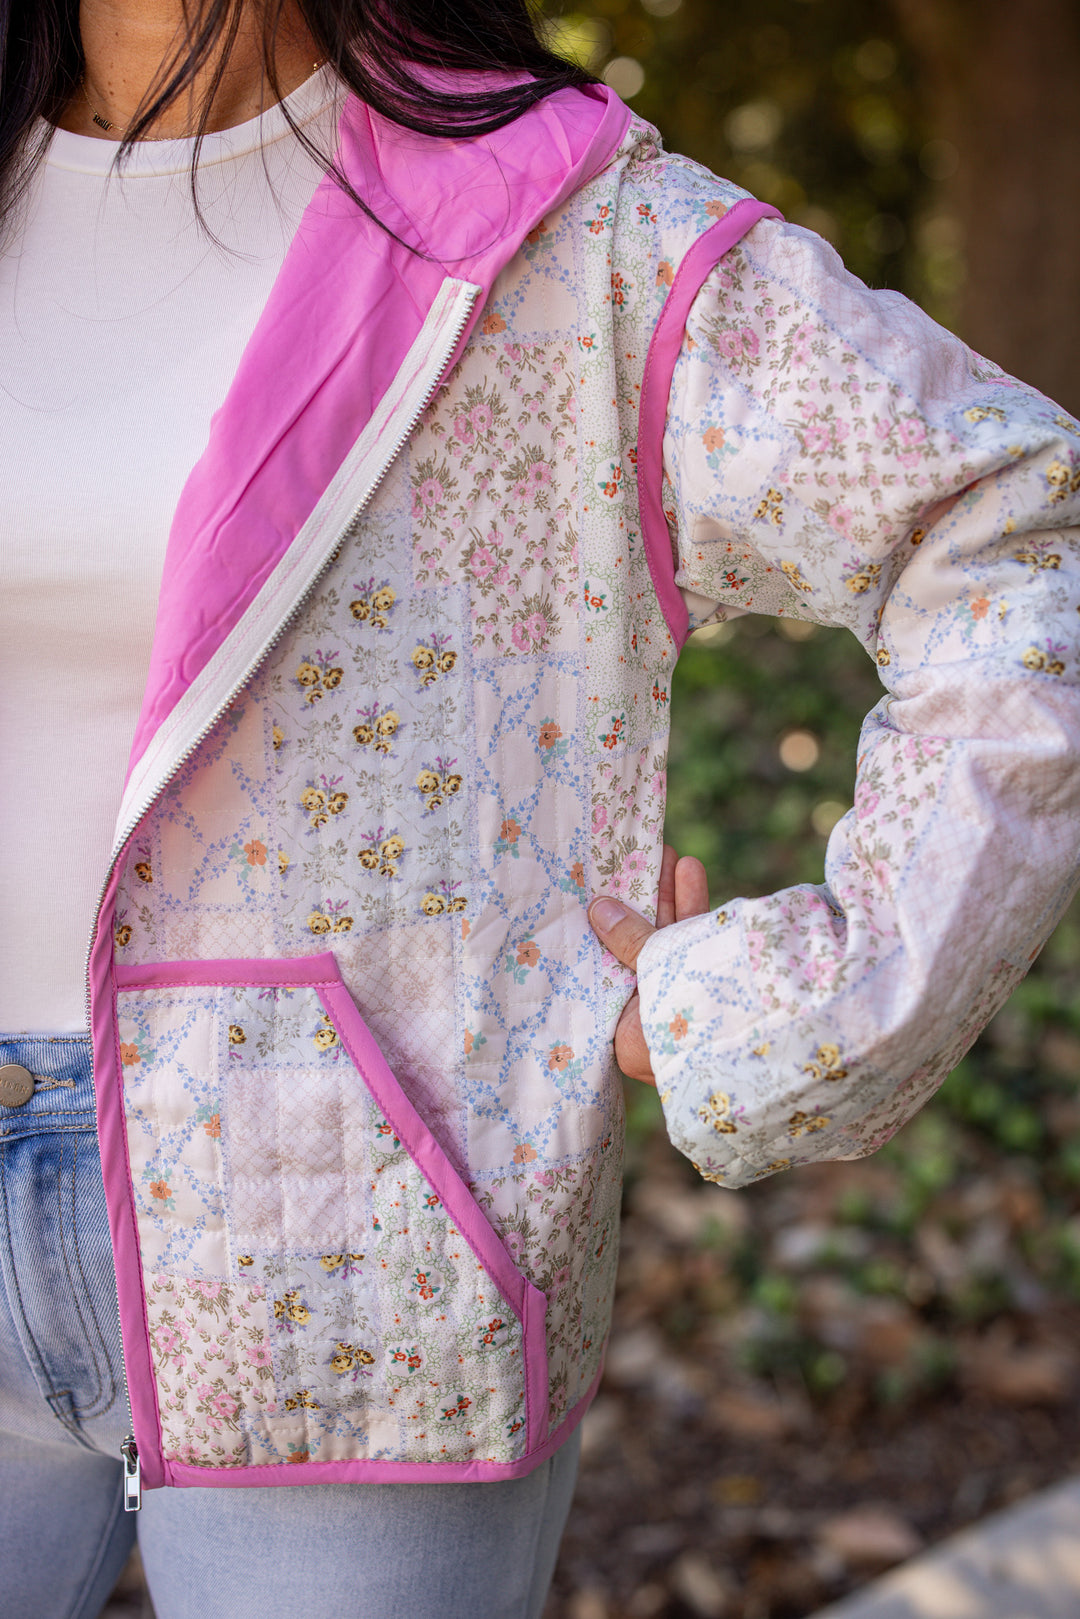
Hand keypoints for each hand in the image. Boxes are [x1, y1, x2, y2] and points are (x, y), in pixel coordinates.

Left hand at [587, 844, 709, 1083]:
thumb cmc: (707, 1015)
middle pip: (637, 957)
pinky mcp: (720, 995)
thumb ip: (629, 940)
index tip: (599, 895)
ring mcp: (690, 1011)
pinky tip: (690, 873)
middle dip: (640, 907)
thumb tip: (599, 910)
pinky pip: (697, 953)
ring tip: (666, 856)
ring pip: (670, 950)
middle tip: (631, 865)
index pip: (605, 979)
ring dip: (670, 902)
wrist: (790, 1030)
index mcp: (631, 1040)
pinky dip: (694, 916)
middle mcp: (657, 1029)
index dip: (601, 936)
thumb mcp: (658, 969)